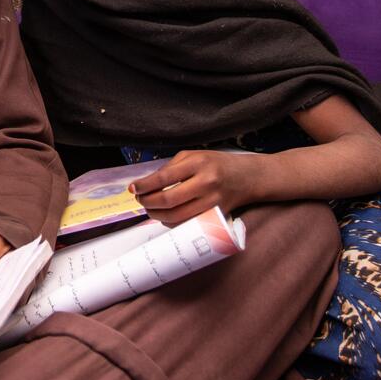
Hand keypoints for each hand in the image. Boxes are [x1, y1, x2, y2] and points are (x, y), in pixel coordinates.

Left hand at [129, 149, 257, 224]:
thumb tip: (147, 183)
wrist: (247, 177)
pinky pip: (187, 223)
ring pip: (176, 216)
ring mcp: (211, 201)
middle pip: (168, 200)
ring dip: (157, 215)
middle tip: (140, 200)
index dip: (144, 185)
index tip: (133, 188)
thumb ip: (171, 167)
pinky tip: (165, 215)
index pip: (164, 178)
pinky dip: (171, 222)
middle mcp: (206, 183)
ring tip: (149, 208)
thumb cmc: (217, 164)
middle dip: (148, 202)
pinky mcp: (215, 215)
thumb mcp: (193, 156)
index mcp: (198, 164)